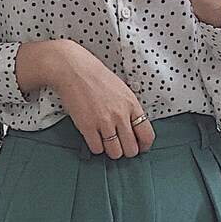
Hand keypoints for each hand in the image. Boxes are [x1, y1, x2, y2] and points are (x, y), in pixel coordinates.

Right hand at [49, 40, 154, 158]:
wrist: (73, 69)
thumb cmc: (96, 77)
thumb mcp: (122, 90)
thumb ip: (129, 109)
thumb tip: (133, 128)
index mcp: (132, 105)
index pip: (147, 135)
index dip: (144, 146)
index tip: (140, 147)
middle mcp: (120, 115)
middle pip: (131, 149)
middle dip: (126, 151)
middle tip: (120, 145)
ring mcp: (104, 122)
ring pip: (115, 152)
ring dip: (111, 150)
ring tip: (106, 142)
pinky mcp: (87, 127)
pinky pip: (97, 149)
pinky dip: (96, 147)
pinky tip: (94, 138)